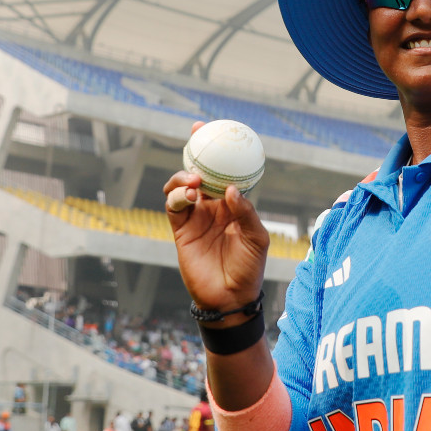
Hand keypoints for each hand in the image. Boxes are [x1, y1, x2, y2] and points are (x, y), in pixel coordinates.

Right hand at [164, 123, 269, 318]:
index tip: (218, 131)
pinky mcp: (180, 230)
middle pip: (200, 171)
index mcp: (233, 204)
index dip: (220, 152)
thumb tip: (231, 190)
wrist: (231, 298)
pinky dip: (176, 195)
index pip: (225, 172)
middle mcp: (213, 207)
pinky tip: (188, 195)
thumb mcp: (258, 238)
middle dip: (195, 151)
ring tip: (194, 181)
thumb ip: (246, 213)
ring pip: (181, 185)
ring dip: (183, 176)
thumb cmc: (250, 268)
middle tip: (197, 135)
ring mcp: (195, 217)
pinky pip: (173, 206)